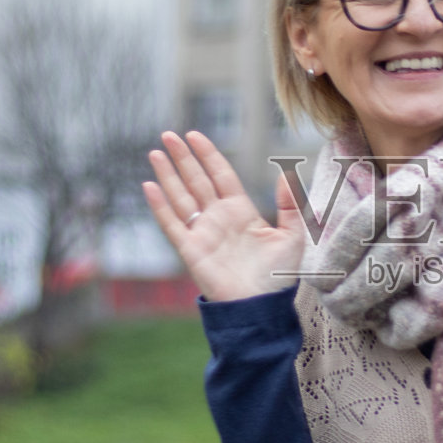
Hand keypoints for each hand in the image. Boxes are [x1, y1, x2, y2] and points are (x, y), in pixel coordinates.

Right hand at [143, 131, 306, 301]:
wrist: (260, 307)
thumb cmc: (278, 276)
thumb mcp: (292, 236)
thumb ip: (290, 205)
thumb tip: (285, 174)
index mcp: (241, 211)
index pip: (221, 175)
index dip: (208, 155)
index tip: (195, 136)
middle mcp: (218, 218)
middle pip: (197, 180)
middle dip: (183, 158)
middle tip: (169, 134)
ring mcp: (202, 233)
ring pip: (181, 197)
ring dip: (168, 175)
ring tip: (156, 152)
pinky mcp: (190, 250)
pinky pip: (171, 223)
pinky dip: (160, 205)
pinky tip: (149, 186)